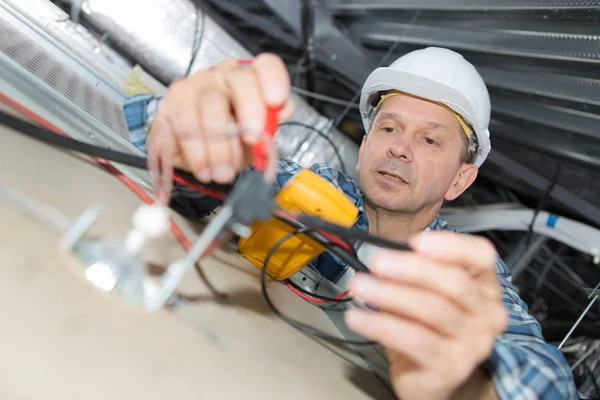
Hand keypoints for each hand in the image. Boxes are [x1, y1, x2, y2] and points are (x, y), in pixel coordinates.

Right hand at [146, 54, 293, 201]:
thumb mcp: (256, 134)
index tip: (276, 100)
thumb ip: (270, 123)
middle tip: (252, 140)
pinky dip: (195, 152)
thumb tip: (281, 112)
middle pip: (238, 82)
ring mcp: (194, 86)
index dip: (273, 79)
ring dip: (219, 145)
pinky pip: (182, 125)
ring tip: (224, 172)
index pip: (266, 66)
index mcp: (251, 79)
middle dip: (249, 112)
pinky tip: (203, 168)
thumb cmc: (232, 136)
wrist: (194, 149)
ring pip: (209, 106)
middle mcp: (223, 75)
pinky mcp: (171, 104)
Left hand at [345, 232, 507, 399]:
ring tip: (359, 286)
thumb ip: (414, 272)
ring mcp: (472, 345)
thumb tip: (385, 254)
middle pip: (454, 283)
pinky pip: (413, 341)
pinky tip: (357, 317)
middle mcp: (487, 315)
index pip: (481, 256)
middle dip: (411, 268)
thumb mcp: (423, 293)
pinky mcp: (450, 369)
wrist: (431, 378)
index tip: (415, 241)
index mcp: (484, 287)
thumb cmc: (426, 327)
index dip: (451, 245)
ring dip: (389, 294)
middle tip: (376, 261)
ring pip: (432, 310)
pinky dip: (380, 326)